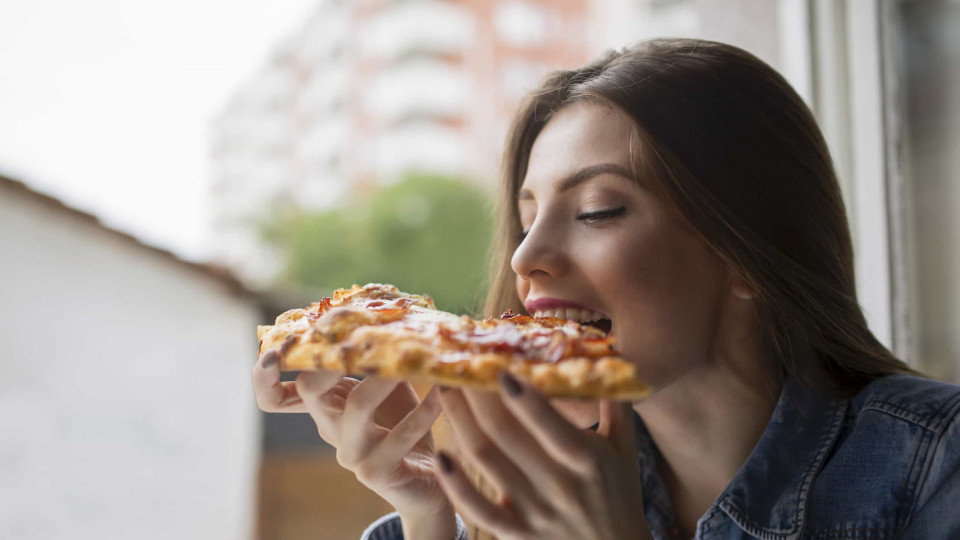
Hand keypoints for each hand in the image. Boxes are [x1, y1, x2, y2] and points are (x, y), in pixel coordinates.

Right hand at [252, 349, 455, 538]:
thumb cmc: (405, 425)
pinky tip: (443, 393)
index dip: (264, 374)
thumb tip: (386, 312)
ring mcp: (352, 453)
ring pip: (358, 406)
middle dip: (330, 357)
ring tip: (410, 359)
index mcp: (325, 407)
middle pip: (310, 390)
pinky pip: (400, 435)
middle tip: (358, 332)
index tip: (275, 349)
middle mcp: (330, 429)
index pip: (275, 396)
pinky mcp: (378, 472)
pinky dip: (425, 410)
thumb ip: (375, 359)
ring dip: (385, 377)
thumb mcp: (387, 387)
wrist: (427, 483)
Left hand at [436, 374, 652, 539]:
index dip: (524, 398)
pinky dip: (456, 486)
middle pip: (505, 434)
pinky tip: (441, 457)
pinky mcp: (516, 532)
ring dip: (460, 422)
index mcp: (586, 459)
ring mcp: (534, 511)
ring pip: (485, 461)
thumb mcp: (624, 446)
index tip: (500, 369)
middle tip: (459, 363)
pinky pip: (478, 510)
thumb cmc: (619, 492)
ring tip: (447, 390)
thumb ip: (615, 400)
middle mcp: (559, 485)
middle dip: (477, 396)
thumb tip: (609, 352)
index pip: (550, 425)